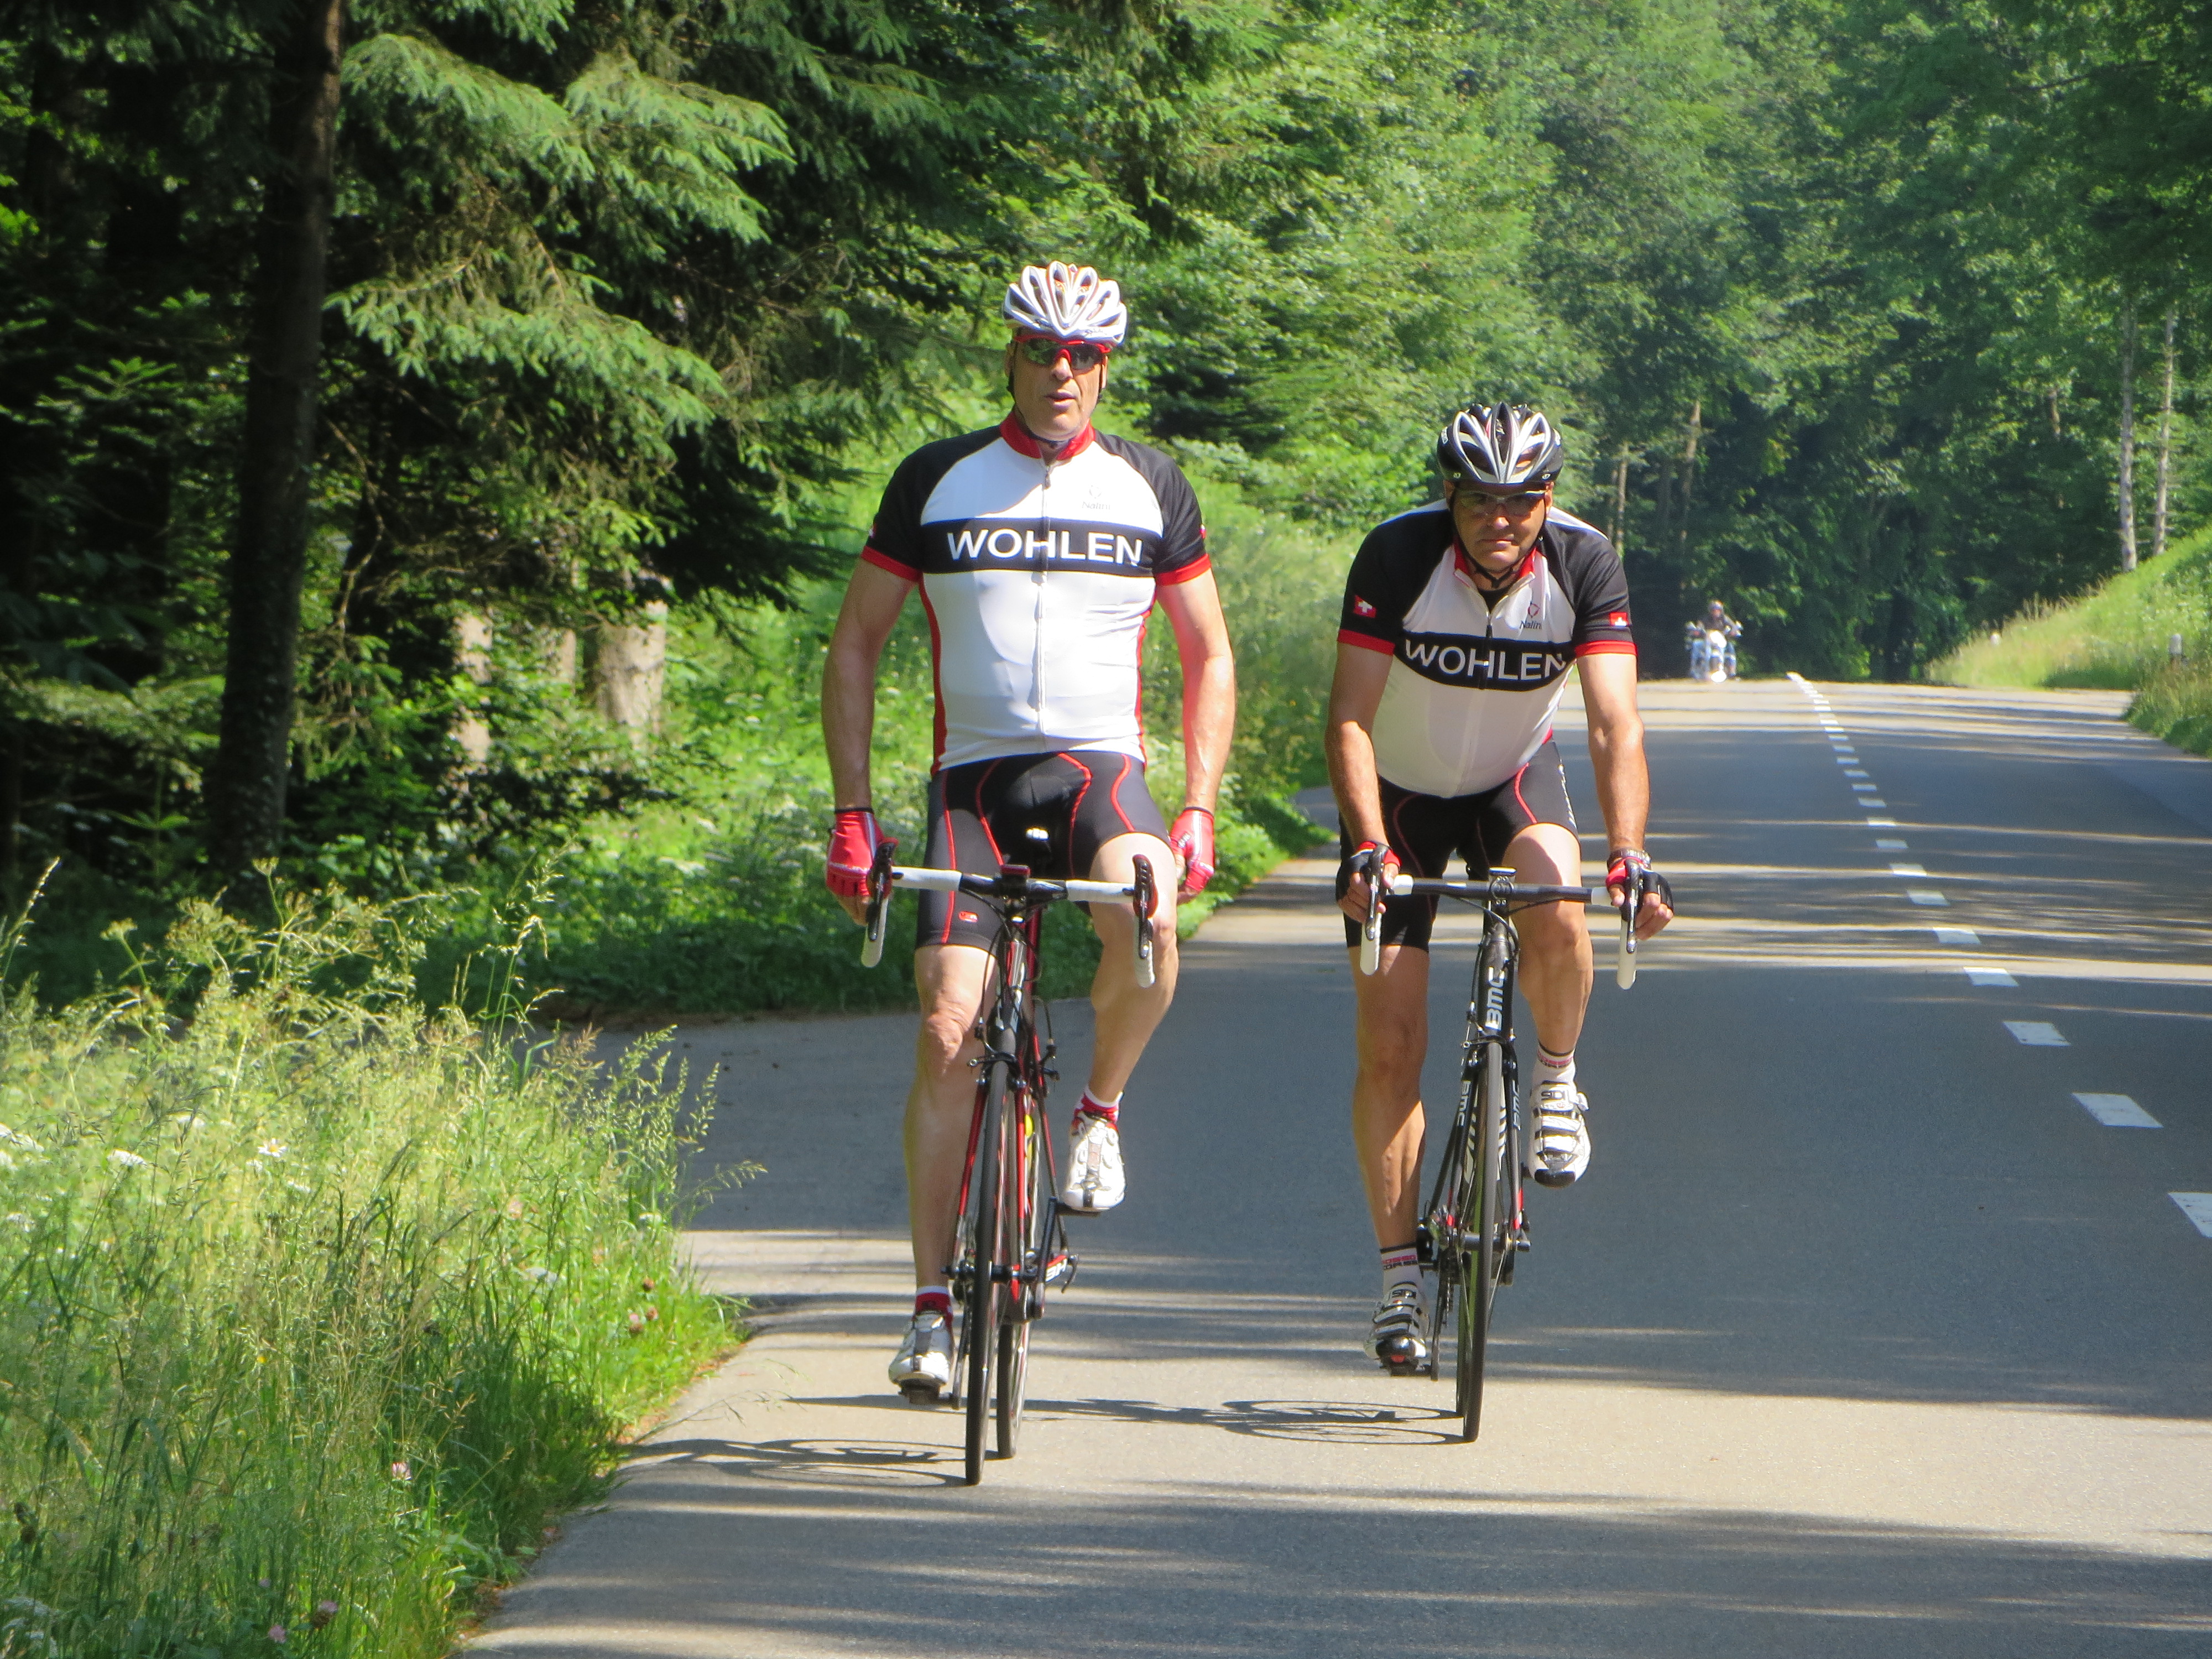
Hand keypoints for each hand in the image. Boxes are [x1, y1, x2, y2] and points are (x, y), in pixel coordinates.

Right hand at [826, 808, 884, 922]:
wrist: (853, 820)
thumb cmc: (873, 837)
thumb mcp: (883, 856)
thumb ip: (884, 874)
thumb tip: (887, 895)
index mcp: (865, 872)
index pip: (865, 902)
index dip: (866, 914)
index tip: (868, 920)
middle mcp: (850, 874)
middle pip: (852, 903)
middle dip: (857, 914)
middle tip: (861, 921)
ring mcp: (839, 871)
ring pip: (841, 897)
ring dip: (848, 907)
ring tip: (854, 913)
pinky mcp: (831, 866)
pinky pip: (833, 886)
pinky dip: (839, 895)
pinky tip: (843, 899)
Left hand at [1169, 807, 1215, 897]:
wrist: (1199, 817)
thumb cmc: (1187, 828)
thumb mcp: (1178, 845)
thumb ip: (1177, 863)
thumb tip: (1172, 880)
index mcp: (1201, 866)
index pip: (1189, 891)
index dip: (1178, 898)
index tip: (1166, 900)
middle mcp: (1206, 870)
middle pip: (1192, 892)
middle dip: (1180, 897)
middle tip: (1164, 898)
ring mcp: (1206, 867)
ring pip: (1194, 887)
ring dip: (1183, 890)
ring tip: (1168, 891)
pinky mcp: (1204, 864)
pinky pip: (1195, 879)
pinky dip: (1186, 883)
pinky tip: (1175, 882)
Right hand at [1336, 840, 1397, 921]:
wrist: (1366, 857)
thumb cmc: (1379, 860)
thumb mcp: (1388, 862)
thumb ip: (1389, 872)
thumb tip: (1387, 884)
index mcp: (1354, 864)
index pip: (1355, 882)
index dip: (1366, 893)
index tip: (1379, 900)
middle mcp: (1343, 874)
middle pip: (1351, 894)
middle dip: (1366, 904)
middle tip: (1381, 909)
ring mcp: (1340, 883)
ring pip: (1345, 902)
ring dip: (1359, 912)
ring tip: (1372, 917)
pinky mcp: (1340, 891)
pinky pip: (1343, 905)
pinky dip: (1352, 913)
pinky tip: (1363, 917)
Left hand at [1605, 848, 1674, 938]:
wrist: (1631, 869)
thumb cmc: (1621, 878)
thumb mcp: (1615, 882)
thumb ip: (1615, 892)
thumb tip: (1618, 902)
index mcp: (1649, 878)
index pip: (1651, 900)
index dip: (1643, 915)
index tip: (1633, 924)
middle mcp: (1661, 885)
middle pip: (1661, 910)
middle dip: (1648, 924)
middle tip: (1636, 933)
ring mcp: (1666, 892)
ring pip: (1666, 915)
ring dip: (1653, 928)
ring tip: (1640, 935)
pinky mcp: (1668, 900)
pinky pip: (1667, 917)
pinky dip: (1657, 926)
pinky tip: (1647, 931)